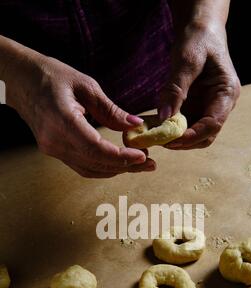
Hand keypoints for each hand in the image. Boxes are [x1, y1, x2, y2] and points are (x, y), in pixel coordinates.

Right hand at [5, 48, 154, 176]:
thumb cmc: (52, 76)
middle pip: (96, 163)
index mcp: (62, 120)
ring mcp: (52, 149)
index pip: (96, 149)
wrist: (21, 80)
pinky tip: (120, 163)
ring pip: (91, 169)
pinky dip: (103, 167)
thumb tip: (135, 125)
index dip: (121, 157)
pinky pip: (82, 166)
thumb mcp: (86, 85)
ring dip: (117, 169)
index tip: (142, 155)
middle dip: (126, 166)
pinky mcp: (54, 151)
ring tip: (140, 163)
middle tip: (150, 163)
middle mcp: (54, 141)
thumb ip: (111, 110)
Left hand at [158, 21, 239, 148]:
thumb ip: (176, 89)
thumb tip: (164, 117)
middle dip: (184, 142)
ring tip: (157, 135)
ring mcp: (209, 108)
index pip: (213, 124)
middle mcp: (221, 105)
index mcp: (226, 93)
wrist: (200, 29)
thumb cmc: (198, 39)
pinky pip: (185, 125)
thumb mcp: (187, 60)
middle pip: (206, 136)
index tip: (171, 140)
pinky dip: (172, 129)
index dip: (193, 136)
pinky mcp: (197, 107)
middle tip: (160, 141)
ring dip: (177, 138)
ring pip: (195, 134)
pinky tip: (157, 127)